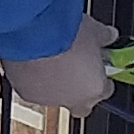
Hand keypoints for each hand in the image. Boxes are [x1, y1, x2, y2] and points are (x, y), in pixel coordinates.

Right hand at [0, 13, 117, 112]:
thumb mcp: (94, 30)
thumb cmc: (66, 33)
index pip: (105, 91)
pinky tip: (33, 60)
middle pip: (80, 103)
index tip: (99, 67)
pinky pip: (33, 88)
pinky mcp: (24, 93)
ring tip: (50, 60)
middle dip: (78, 89)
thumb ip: (104, 37)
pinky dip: (34, 77)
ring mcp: (47, 99)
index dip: (101, 78)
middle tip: (75, 68)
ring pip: (54, 97)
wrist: (33, 32)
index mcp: (94, 89)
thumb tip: (109, 35)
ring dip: (55, 83)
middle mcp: (71, 100)